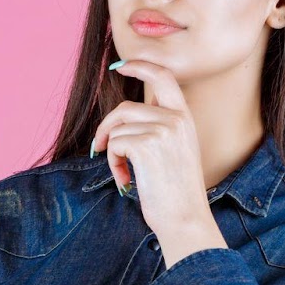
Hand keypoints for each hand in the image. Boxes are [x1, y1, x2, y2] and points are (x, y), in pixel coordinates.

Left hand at [90, 59, 214, 242]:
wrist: (185, 218)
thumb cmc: (176, 192)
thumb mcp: (175, 151)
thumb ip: (159, 127)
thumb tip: (123, 116)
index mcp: (185, 118)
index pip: (163, 77)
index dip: (140, 66)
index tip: (120, 66)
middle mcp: (176, 119)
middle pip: (125, 109)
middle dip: (106, 128)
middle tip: (99, 147)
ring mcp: (162, 130)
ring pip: (116, 129)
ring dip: (112, 153)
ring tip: (125, 173)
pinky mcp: (146, 145)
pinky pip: (114, 144)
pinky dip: (113, 164)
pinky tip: (127, 181)